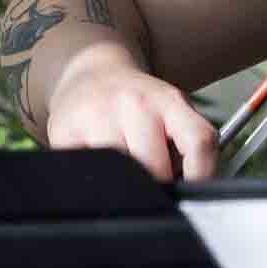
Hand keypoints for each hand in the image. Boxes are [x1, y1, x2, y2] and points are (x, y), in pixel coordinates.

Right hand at [47, 57, 217, 181]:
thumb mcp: (171, 111)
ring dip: (125, 186)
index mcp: (169, 101)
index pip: (198, 141)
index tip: (195, 196)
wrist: (91, 71)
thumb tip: (190, 192)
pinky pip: (86, 175)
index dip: (202, 176)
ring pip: (119, 175)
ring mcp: (96, 116)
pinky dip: (95, 181)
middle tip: (154, 187)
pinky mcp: (64, 132)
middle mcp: (133, 104)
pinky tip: (98, 166)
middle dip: (158, 187)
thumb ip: (186, 146)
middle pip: (155, 167)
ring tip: (125, 172)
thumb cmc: (137, 102)